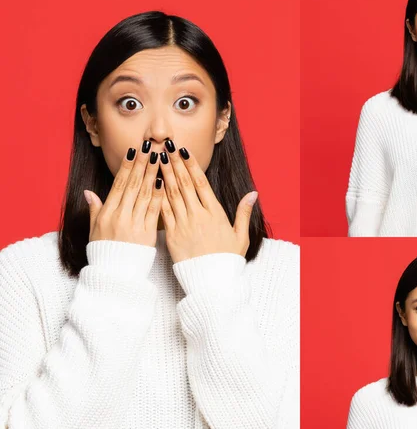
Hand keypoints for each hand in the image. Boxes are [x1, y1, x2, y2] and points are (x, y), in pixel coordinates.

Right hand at [84, 141, 163, 246]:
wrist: (114, 276)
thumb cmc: (104, 253)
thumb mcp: (94, 231)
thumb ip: (95, 210)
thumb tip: (89, 192)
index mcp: (107, 213)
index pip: (119, 185)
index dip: (127, 167)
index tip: (134, 152)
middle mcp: (120, 216)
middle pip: (133, 186)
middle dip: (142, 165)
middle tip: (150, 148)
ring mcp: (134, 225)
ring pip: (145, 195)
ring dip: (153, 175)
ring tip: (159, 159)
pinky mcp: (147, 234)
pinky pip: (154, 211)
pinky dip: (159, 196)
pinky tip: (165, 182)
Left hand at [158, 140, 257, 262]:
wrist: (212, 283)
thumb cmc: (227, 261)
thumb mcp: (240, 236)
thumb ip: (244, 213)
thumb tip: (253, 194)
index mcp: (215, 214)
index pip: (201, 183)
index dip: (192, 165)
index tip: (184, 151)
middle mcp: (198, 216)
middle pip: (184, 184)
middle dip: (175, 163)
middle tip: (166, 146)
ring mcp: (184, 225)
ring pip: (171, 195)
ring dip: (164, 175)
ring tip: (157, 158)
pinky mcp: (172, 236)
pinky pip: (163, 212)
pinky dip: (157, 196)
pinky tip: (151, 184)